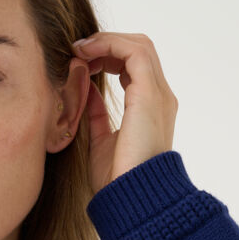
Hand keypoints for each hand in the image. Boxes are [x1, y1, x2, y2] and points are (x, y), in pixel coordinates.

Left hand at [71, 32, 178, 195]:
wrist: (132, 198)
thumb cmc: (117, 180)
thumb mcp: (101, 140)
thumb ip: (96, 114)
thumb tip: (85, 91)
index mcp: (151, 109)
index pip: (136, 66)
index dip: (109, 56)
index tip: (82, 61)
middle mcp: (160, 98)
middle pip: (140, 49)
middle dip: (108, 44)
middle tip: (78, 50)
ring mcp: (158, 95)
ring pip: (139, 45)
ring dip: (107, 41)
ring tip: (80, 48)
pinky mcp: (148, 95)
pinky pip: (133, 52)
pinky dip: (109, 45)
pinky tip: (86, 54)